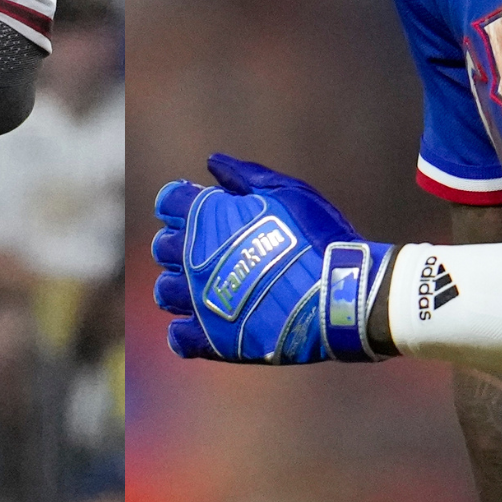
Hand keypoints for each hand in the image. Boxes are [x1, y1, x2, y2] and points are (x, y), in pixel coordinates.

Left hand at [151, 153, 392, 363]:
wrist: (340, 293)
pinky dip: (188, 332)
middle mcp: (193, 256)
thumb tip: (213, 162)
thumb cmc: (317, 235)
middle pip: (161, 247)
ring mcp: (198, 300)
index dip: (183, 203)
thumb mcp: (286, 191)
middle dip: (180, 245)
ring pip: (165, 292)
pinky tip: (208, 325)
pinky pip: (179, 338)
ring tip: (208, 289)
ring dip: (181, 287)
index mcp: (207, 216)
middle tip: (209, 251)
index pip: (169, 202)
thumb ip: (244, 175)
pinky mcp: (211, 339)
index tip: (200, 210)